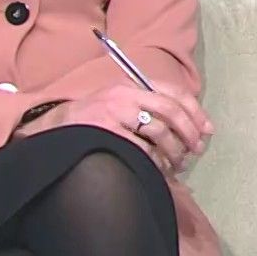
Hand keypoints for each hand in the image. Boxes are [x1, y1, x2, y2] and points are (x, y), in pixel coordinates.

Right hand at [23, 84, 212, 177]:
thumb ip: (147, 110)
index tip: (207, 130)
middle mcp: (124, 95)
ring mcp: (113, 114)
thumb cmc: (89, 122)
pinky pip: (141, 150)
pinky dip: (155, 162)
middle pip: (170, 110)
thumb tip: (189, 129)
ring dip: (174, 151)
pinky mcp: (105, 133)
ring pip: (159, 131)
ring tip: (177, 164)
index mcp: (130, 86)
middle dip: (188, 132)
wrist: (49, 129)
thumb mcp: (117, 106)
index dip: (194, 111)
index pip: (172, 92)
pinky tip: (158, 169)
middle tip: (196, 150)